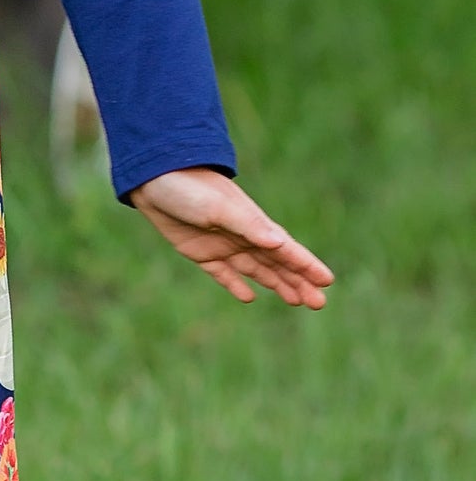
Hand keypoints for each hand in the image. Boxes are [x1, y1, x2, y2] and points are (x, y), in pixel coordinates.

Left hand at [128, 167, 332, 307]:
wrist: (152, 177)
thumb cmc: (189, 187)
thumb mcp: (218, 206)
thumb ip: (247, 225)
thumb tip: (279, 243)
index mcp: (251, 223)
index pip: (285, 249)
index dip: (306, 265)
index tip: (327, 281)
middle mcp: (242, 235)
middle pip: (276, 263)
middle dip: (298, 282)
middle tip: (319, 303)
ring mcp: (222, 244)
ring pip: (256, 270)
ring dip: (276, 284)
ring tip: (296, 301)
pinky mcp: (200, 251)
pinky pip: (223, 273)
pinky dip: (236, 285)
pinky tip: (249, 298)